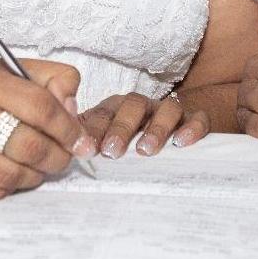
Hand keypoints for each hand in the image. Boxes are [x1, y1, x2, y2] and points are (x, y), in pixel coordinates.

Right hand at [0, 58, 92, 198]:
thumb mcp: (17, 70)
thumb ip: (55, 80)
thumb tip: (72, 110)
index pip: (41, 108)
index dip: (68, 128)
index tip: (81, 141)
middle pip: (30, 146)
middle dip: (58, 157)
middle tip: (65, 157)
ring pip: (12, 174)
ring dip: (37, 175)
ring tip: (41, 166)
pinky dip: (12, 187)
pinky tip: (15, 174)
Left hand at [81, 91, 210, 157]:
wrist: (168, 134)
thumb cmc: (127, 146)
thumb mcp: (104, 144)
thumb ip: (86, 144)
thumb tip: (59, 153)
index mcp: (116, 109)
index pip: (104, 112)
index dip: (95, 128)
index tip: (88, 149)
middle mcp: (143, 107)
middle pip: (133, 105)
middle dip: (122, 127)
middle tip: (113, 151)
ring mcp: (170, 112)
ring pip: (167, 109)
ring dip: (156, 127)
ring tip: (146, 150)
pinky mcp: (195, 120)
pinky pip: (198, 118)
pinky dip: (192, 127)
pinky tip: (182, 142)